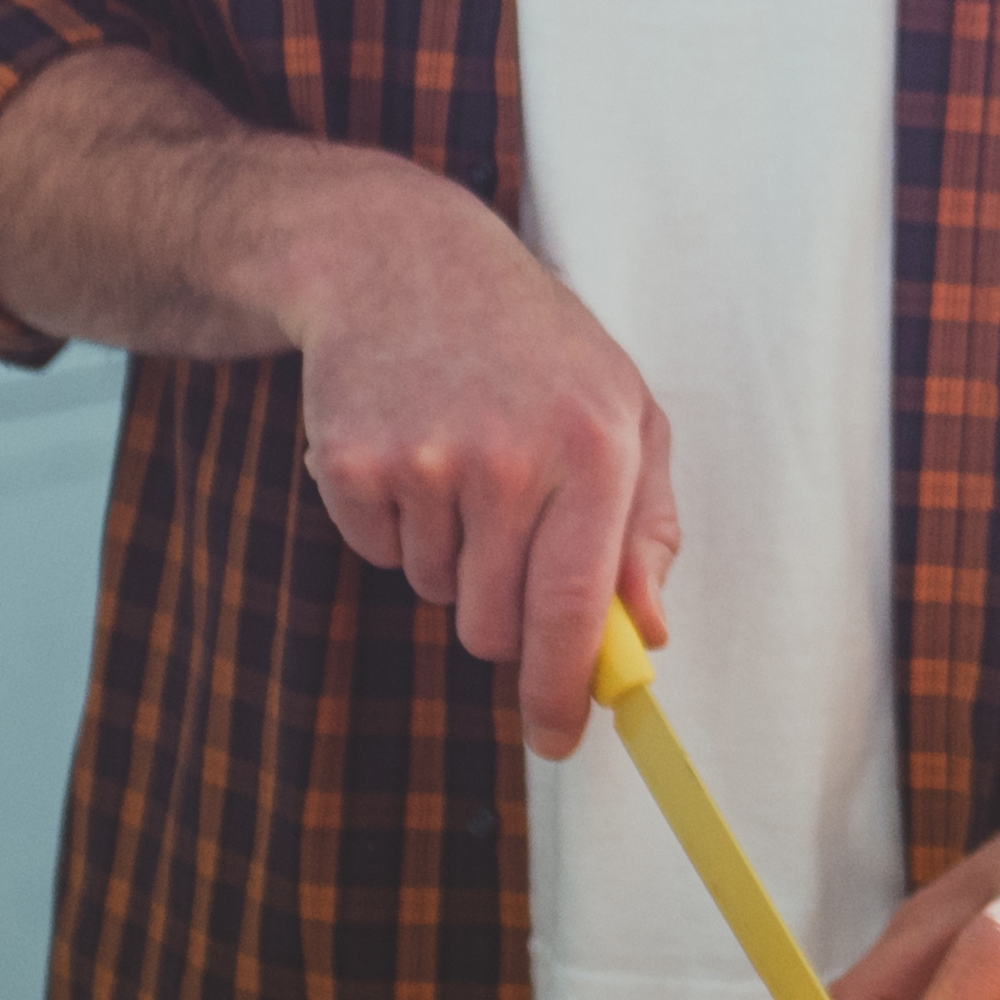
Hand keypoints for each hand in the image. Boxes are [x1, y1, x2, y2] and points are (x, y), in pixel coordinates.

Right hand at [267, 163, 679, 759]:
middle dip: (502, 613)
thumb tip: (648, 635)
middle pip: (496, 626)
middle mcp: (511, 455)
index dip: (564, 689)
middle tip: (504, 528)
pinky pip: (382, 554)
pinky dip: (396, 524)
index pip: (578, 606)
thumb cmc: (533, 346)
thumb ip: (646, 527)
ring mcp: (423, 459)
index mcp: (597, 444)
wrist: (402, 261)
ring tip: (461, 456)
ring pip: (440, 592)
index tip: (559, 738)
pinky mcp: (350, 464)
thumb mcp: (623, 410)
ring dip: (453, 553)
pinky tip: (410, 445)